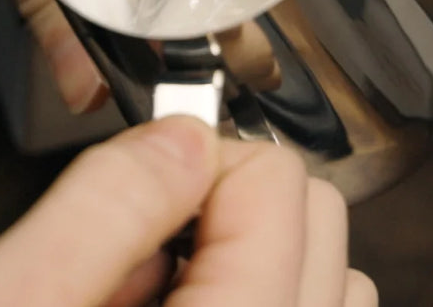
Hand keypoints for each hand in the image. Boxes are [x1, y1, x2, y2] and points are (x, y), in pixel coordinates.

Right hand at [0, 116, 376, 306]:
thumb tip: (180, 142)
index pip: (280, 188)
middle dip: (222, 214)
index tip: (135, 189)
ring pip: (330, 289)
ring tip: (145, 304)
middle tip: (132, 253)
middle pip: (322, 229)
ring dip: (245, 267)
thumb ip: (101, 208)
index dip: (192, 162)